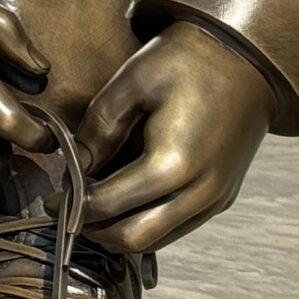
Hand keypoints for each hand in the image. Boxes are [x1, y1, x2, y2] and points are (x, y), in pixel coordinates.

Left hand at [79, 21, 275, 252]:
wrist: (248, 58)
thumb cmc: (186, 62)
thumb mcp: (132, 83)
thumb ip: (99, 129)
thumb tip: (73, 166)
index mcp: (174, 164)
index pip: (109, 204)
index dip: (73, 205)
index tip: (50, 197)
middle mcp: (200, 191)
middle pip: (134, 238)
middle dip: (93, 229)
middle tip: (65, 209)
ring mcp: (216, 198)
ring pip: (157, 239)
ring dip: (119, 231)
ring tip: (89, 205)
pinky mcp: (222, 196)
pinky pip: (178, 226)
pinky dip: (145, 223)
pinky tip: (122, 199)